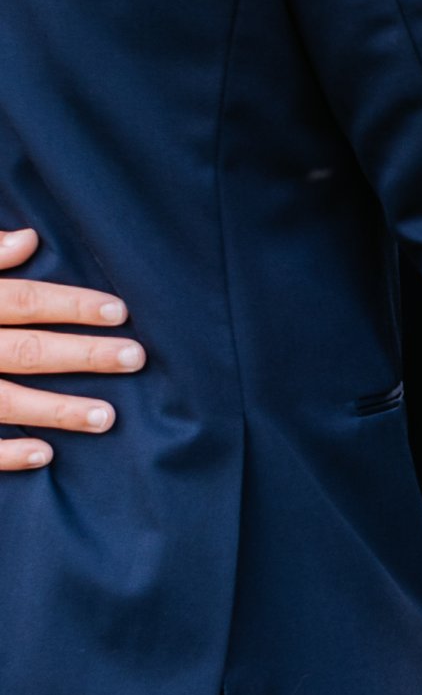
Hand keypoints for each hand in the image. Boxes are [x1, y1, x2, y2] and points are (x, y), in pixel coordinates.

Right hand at [0, 226, 145, 471]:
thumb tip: (28, 238)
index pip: (24, 301)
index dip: (72, 306)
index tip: (120, 312)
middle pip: (26, 350)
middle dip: (82, 355)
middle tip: (135, 357)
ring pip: (4, 401)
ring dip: (56, 411)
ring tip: (107, 417)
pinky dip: (6, 453)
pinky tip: (46, 456)